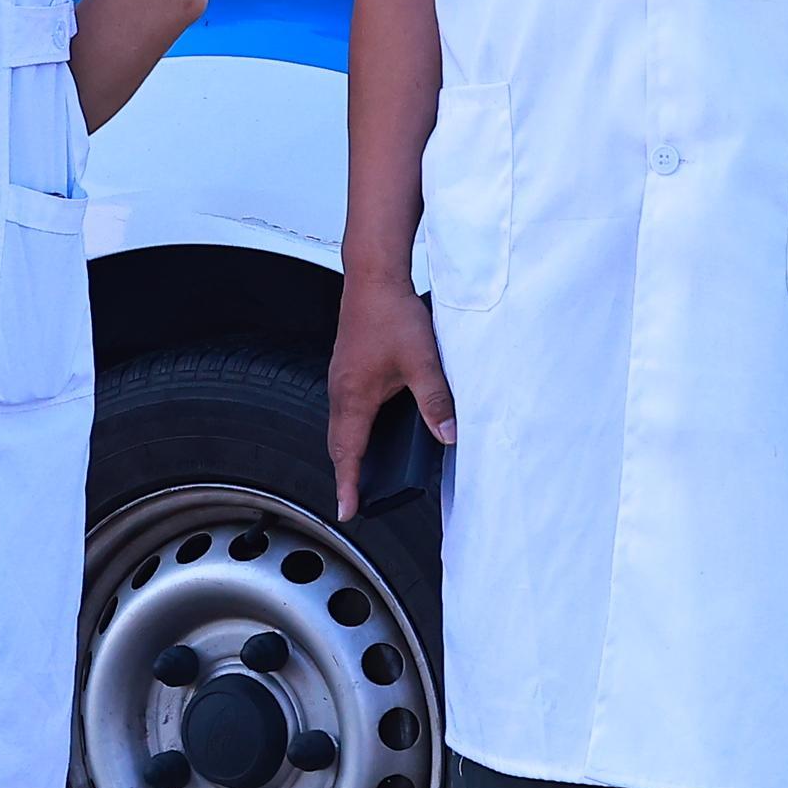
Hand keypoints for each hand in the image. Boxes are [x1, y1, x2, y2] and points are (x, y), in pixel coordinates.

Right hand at [328, 282, 454, 519]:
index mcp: (355, 397)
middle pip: (339, 443)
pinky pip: (346, 407)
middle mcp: (341, 390)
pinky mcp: (348, 366)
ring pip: (341, 424)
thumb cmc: (391, 314)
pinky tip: (371, 425)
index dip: (348, 485)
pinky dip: (353, 426)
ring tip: (361, 470)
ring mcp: (341, 377)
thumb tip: (448, 435)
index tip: (347, 510)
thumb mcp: (423, 362)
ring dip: (349, 449)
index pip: (348, 453)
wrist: (374, 277)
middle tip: (354, 497)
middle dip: (346, 472)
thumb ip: (436, 402)